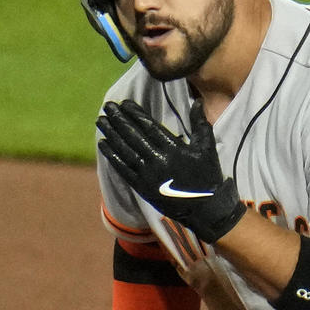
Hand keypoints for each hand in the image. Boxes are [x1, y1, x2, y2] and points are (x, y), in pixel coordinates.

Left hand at [97, 100, 245, 242]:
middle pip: (133, 136)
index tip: (124, 103)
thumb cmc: (207, 175)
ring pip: (124, 150)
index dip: (135, 113)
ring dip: (111, 134)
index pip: (149, 126)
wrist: (204, 208)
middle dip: (119, 119)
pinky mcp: (142, 187)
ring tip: (101, 121)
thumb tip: (197, 101)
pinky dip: (112, 156)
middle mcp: (157, 161)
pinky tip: (103, 144)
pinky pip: (123, 169)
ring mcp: (147, 175)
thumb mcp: (208, 148)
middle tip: (107, 106)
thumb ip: (201, 123)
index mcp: (173, 149)